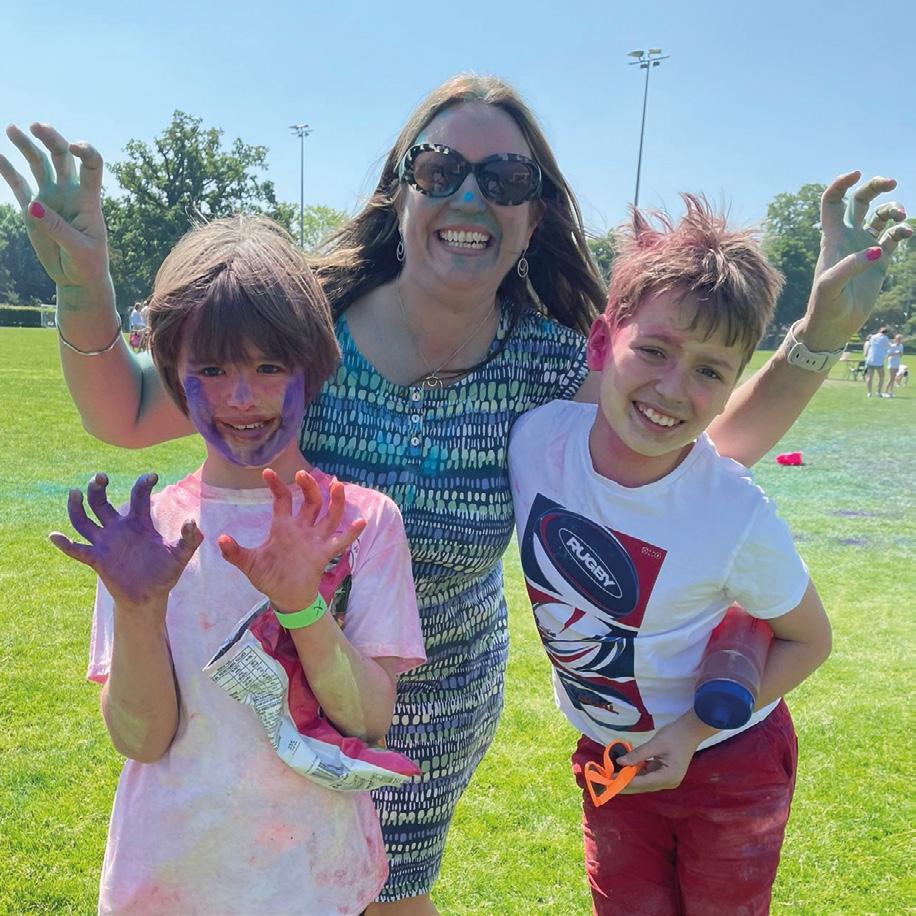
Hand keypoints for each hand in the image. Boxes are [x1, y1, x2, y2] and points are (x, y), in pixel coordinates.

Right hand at [0, 123, 110, 290]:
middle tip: (35, 126)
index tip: (74, 147)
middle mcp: (69, 193)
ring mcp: (50, 199)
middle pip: (61, 157)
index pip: (91, 168)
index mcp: (88, 201)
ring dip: (26, 146)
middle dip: (51, 139)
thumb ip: (58, 229)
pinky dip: (7, 169)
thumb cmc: (88, 265)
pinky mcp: (33, 209)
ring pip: (38, 165)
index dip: (86, 153)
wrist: (78, 279)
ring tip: (12, 129)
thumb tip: (33, 207)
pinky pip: (18, 184)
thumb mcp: (79, 250)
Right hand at [49, 473, 201, 614]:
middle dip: (98, 488)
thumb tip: (193, 522)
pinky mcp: (97, 559)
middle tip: (101, 477)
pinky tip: (55, 535)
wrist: (150, 596)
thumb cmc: (165, 572)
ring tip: (75, 492)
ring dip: (77, 507)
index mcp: (139, 522)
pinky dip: (65, 544)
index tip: (153, 476)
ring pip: (84, 520)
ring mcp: (106, 543)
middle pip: (101, 502)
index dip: (143, 484)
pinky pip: (77, 549)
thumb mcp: (180, 555)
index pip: (137, 496)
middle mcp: (119, 528)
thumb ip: (189, 539)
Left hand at [217, 469, 365, 612]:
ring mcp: (315, 540)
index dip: (277, 485)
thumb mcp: (249, 564)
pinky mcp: (324, 554)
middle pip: (310, 502)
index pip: (283, 500)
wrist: (285, 597)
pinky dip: (351, 532)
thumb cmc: (269, 577)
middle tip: (303, 474)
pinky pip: (341, 541)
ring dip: (335, 502)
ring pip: (329, 516)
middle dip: (308, 486)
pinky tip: (361, 521)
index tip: (267, 472)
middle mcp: (302, 529)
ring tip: (338, 486)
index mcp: (283, 527)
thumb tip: (219, 538)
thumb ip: (235, 552)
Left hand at [615, 712, 709, 793]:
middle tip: (608, 783)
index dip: (626, 781)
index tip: (611, 779)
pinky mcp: (666, 773)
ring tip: (614, 777)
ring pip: (645, 781)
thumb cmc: (675, 736)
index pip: (643, 782)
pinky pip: (649, 775)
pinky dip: (638, 773)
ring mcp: (668, 778)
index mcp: (668, 777)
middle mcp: (669, 782)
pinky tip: (626, 770)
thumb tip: (620, 762)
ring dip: (631, 779)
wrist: (691, 730)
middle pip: (643, 785)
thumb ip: (637, 755)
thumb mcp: (655, 744)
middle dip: (626, 784)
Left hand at [801, 172, 910, 349]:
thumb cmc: (825, 306)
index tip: (857, 174)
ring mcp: (865, 248)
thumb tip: (875, 251)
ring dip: (893, 209)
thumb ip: (850, 266)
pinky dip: (902, 231)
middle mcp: (848, 238)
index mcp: (832, 238)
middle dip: (875, 187)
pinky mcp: (880, 263)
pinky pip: (894, 238)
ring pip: (880, 216)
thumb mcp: (831, 287)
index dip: (842, 184)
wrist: (834, 326)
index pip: (833, 201)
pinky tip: (905, 235)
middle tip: (892, 184)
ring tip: (900, 218)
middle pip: (860, 201)